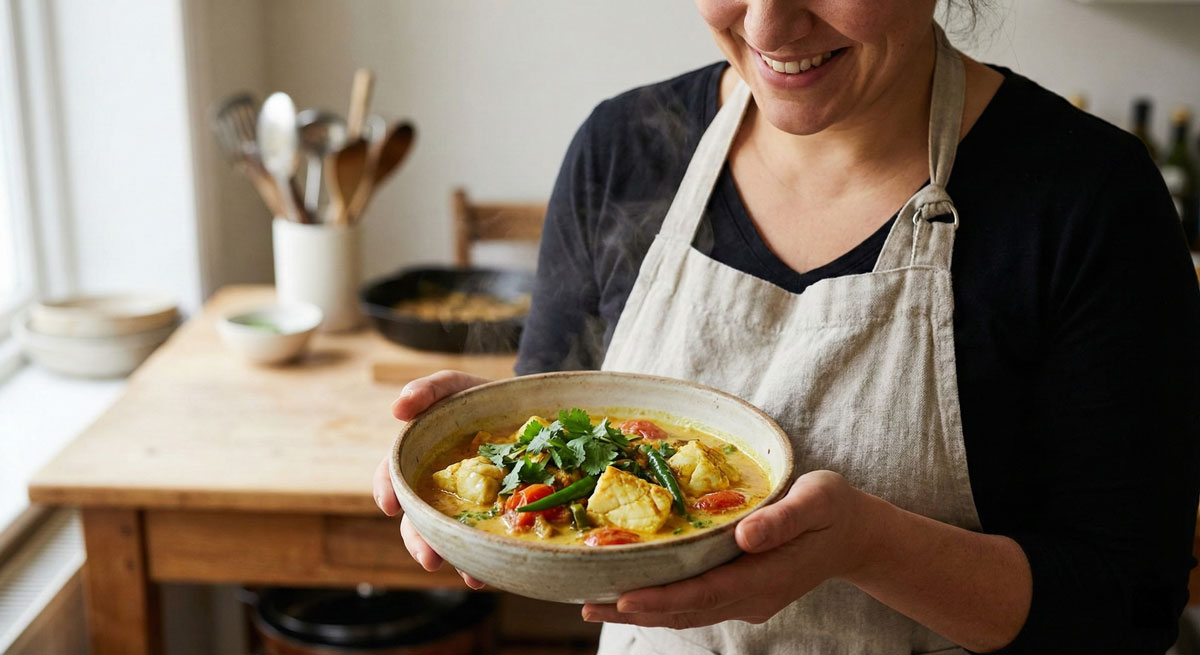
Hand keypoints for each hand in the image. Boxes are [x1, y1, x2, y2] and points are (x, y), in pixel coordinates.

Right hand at [373, 369, 490, 588]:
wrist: (523, 408)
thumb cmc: (479, 398)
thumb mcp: (454, 386)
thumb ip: (427, 390)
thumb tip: (397, 409)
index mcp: (418, 458)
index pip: (393, 476)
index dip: (387, 490)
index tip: (391, 505)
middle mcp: (435, 487)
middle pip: (418, 519)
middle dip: (420, 541)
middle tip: (430, 558)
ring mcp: (463, 504)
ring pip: (449, 537)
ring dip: (456, 558)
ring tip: (470, 576)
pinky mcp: (490, 513)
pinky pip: (483, 539)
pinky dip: (486, 558)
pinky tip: (493, 572)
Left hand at [581, 470, 882, 627]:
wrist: (855, 535)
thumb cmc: (834, 508)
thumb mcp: (818, 499)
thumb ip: (784, 518)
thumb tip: (746, 535)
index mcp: (768, 574)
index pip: (706, 592)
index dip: (663, 597)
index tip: (623, 596)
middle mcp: (753, 595)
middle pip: (687, 610)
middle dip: (636, 610)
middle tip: (587, 604)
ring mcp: (747, 600)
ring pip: (687, 612)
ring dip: (642, 612)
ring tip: (595, 605)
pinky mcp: (742, 593)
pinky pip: (695, 604)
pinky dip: (661, 602)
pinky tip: (632, 594)